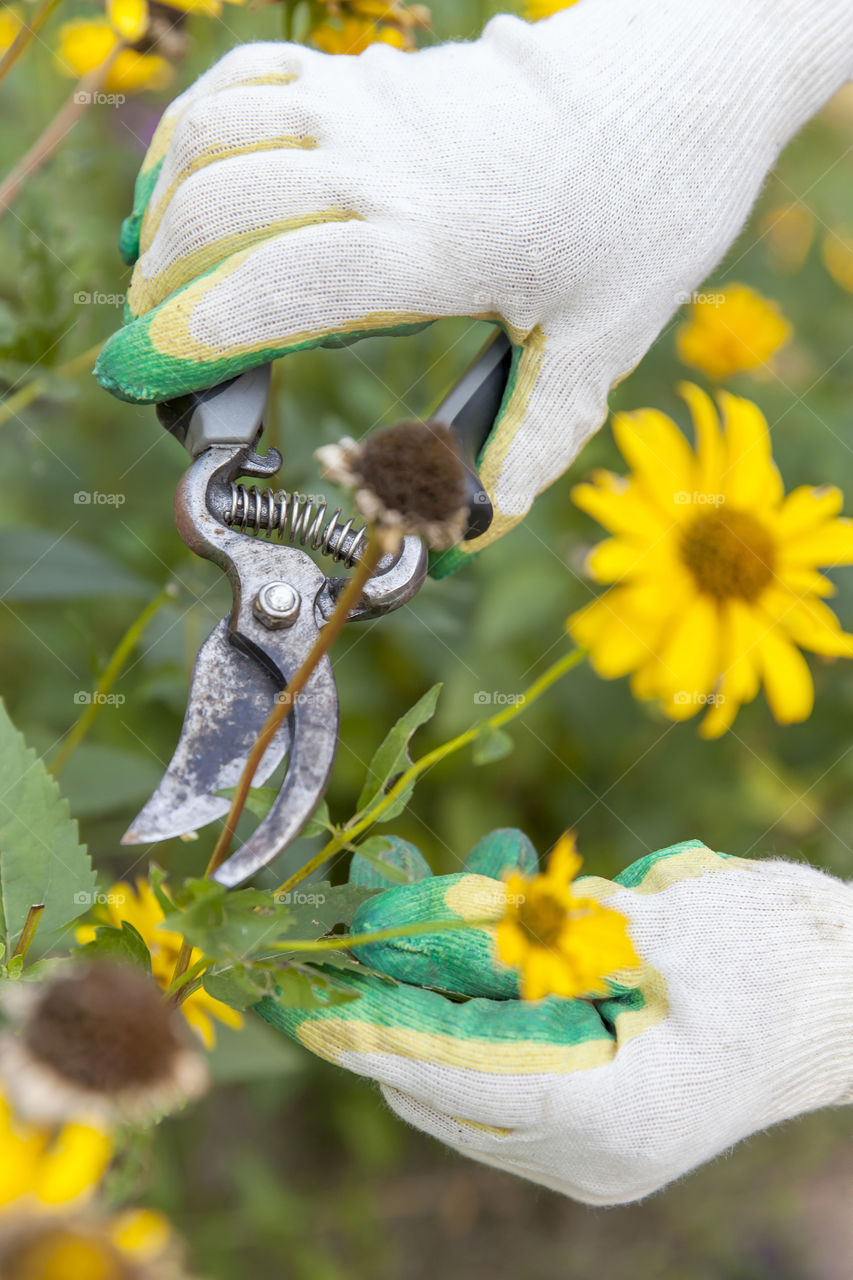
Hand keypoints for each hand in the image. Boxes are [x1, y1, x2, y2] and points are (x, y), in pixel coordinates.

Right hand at [95, 0, 850, 553]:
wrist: (682, 81)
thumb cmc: (652, 209)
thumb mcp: (600, 346)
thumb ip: (528, 440)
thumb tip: (474, 528)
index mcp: (434, 245)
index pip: (278, 287)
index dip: (194, 338)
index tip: (147, 380)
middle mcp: (382, 168)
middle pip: (220, 214)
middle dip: (160, 291)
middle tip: (149, 357)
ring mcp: (368, 109)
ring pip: (216, 142)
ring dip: (164, 211)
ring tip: (155, 280)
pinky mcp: (371, 76)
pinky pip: (248, 82)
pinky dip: (195, 132)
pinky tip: (188, 186)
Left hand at [260, 832, 852, 1204]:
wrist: (851, 995)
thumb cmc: (786, 961)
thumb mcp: (686, 928)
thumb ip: (581, 929)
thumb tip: (491, 915)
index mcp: (621, 1114)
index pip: (472, 1082)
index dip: (390, 1045)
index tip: (321, 1019)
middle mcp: (600, 1150)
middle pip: (458, 1100)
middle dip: (390, 1040)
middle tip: (326, 989)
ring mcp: (602, 1147)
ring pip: (474, 1102)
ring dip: (421, 1041)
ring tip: (365, 986)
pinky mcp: (604, 1121)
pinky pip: (508, 1089)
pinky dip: (467, 1040)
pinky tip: (440, 989)